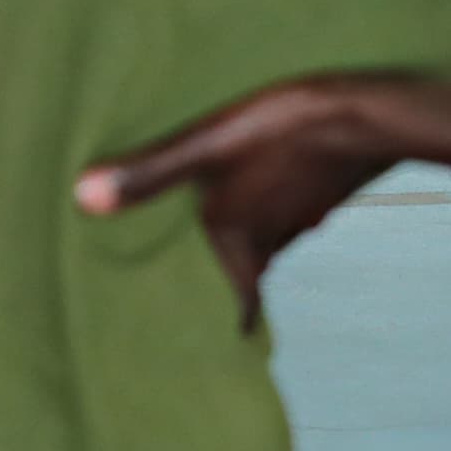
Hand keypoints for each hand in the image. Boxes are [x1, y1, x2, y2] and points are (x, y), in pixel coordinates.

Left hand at [75, 74, 434, 331]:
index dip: (228, 312)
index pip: (235, 294)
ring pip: (268, 242)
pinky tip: (262, 196)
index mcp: (236, 232)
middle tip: (215, 297)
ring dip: (248, 246)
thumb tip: (81, 199)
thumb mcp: (205, 144)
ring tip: (226, 249)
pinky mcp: (320, 193)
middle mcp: (272, 234)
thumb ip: (147, 174)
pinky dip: (270, 216)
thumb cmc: (278, 128)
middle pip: (248, 270)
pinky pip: (288, 216)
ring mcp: (301, 216)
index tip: (226, 335)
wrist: (369, 114)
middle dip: (230, 280)